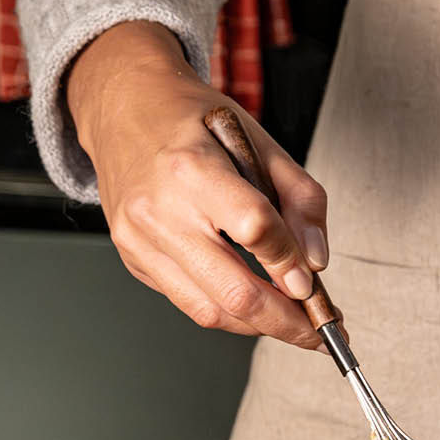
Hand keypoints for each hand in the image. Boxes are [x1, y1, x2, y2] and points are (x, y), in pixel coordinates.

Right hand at [67, 21, 328, 349]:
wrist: (123, 109)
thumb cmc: (190, 119)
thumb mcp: (259, 138)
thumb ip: (299, 198)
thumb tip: (315, 262)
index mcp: (192, 167)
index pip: (255, 228)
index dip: (290, 264)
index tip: (314, 285)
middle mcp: (159, 210)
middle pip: (233, 290)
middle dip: (284, 321)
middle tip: (316, 330)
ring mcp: (140, 241)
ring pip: (209, 310)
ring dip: (257, 326)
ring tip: (289, 322)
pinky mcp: (134, 259)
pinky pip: (187, 303)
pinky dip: (227, 311)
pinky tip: (250, 303)